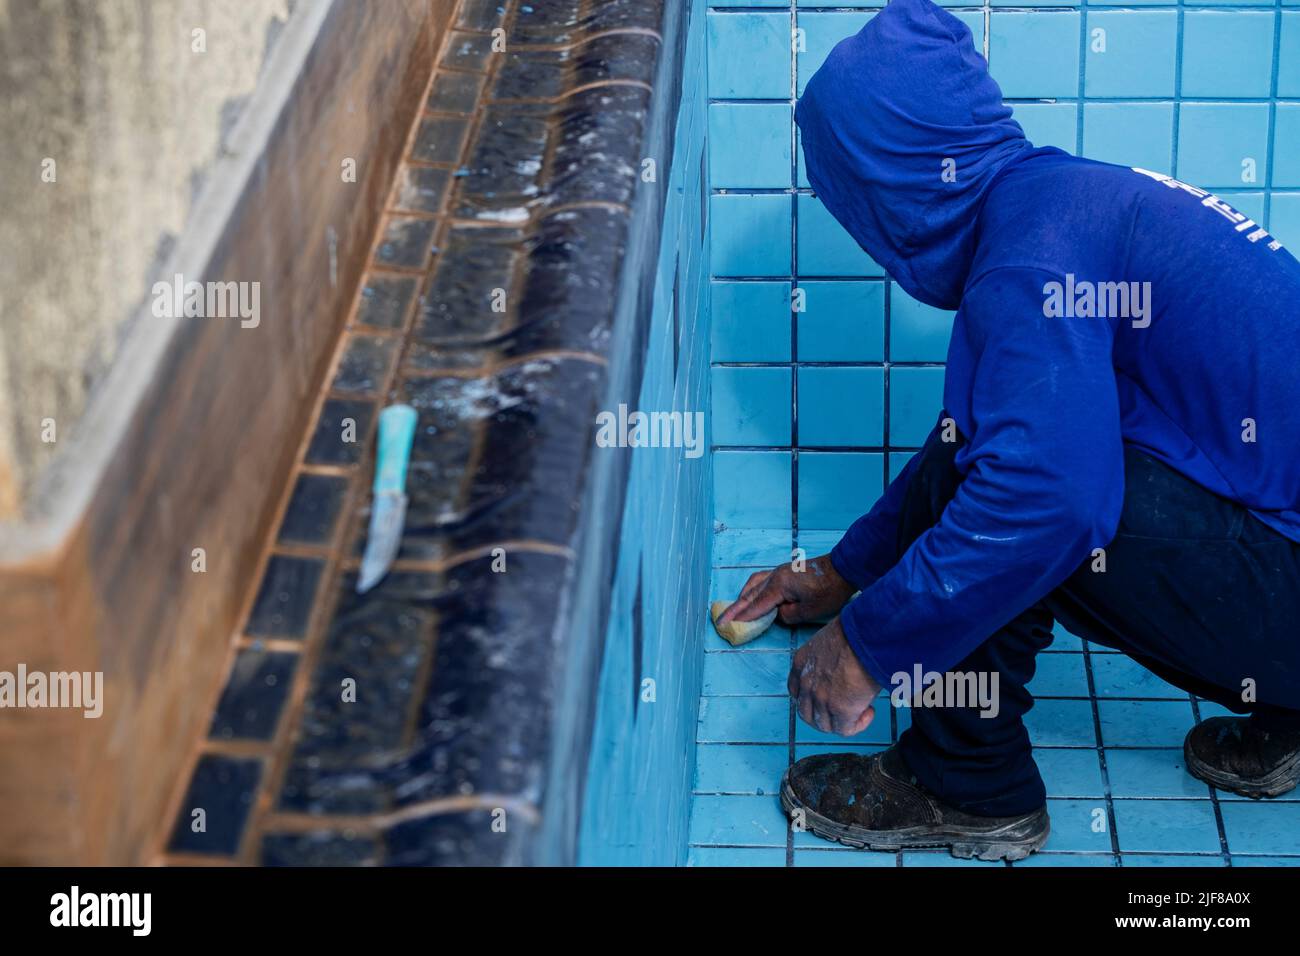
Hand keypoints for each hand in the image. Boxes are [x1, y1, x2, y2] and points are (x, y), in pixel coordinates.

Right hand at [717, 553, 855, 627]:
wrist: (844, 569)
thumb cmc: (829, 591)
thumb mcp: (810, 611)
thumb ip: (788, 615)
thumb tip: (778, 613)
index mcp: (779, 586)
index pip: (756, 605)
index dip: (741, 617)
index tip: (726, 625)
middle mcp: (775, 576)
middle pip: (750, 594)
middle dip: (735, 608)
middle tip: (721, 619)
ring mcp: (779, 572)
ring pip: (754, 584)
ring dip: (742, 596)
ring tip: (734, 608)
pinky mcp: (785, 572)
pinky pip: (762, 580)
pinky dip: (753, 589)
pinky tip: (752, 594)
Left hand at [788, 617, 881, 735]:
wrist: (867, 634)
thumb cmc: (857, 630)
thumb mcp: (832, 640)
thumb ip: (830, 658)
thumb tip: (845, 667)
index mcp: (801, 662)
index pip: (795, 690)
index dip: (811, 699)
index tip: (827, 697)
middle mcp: (806, 683)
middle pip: (806, 713)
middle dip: (824, 716)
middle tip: (843, 709)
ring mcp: (820, 698)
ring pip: (824, 725)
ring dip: (841, 722)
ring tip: (861, 709)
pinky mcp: (840, 709)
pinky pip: (844, 730)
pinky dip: (857, 725)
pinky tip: (869, 711)